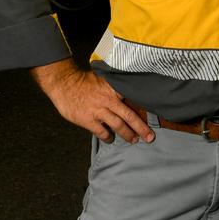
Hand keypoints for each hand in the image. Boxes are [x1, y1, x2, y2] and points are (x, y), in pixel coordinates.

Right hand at [31, 59, 153, 143]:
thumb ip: (114, 87)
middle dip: (141, 128)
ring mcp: (99, 111)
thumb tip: (126, 92)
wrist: (64, 84)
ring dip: (127, 134)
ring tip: (134, 140)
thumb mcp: (102, 79)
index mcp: (114, 89)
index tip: (154, 117)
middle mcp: (109, 100)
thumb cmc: (83, 81)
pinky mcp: (88, 120)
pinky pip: (102, 132)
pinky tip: (110, 139)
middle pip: (129, 116)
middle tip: (150, 137)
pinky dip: (108, 137)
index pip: (133, 99)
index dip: (144, 109)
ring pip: (118, 125)